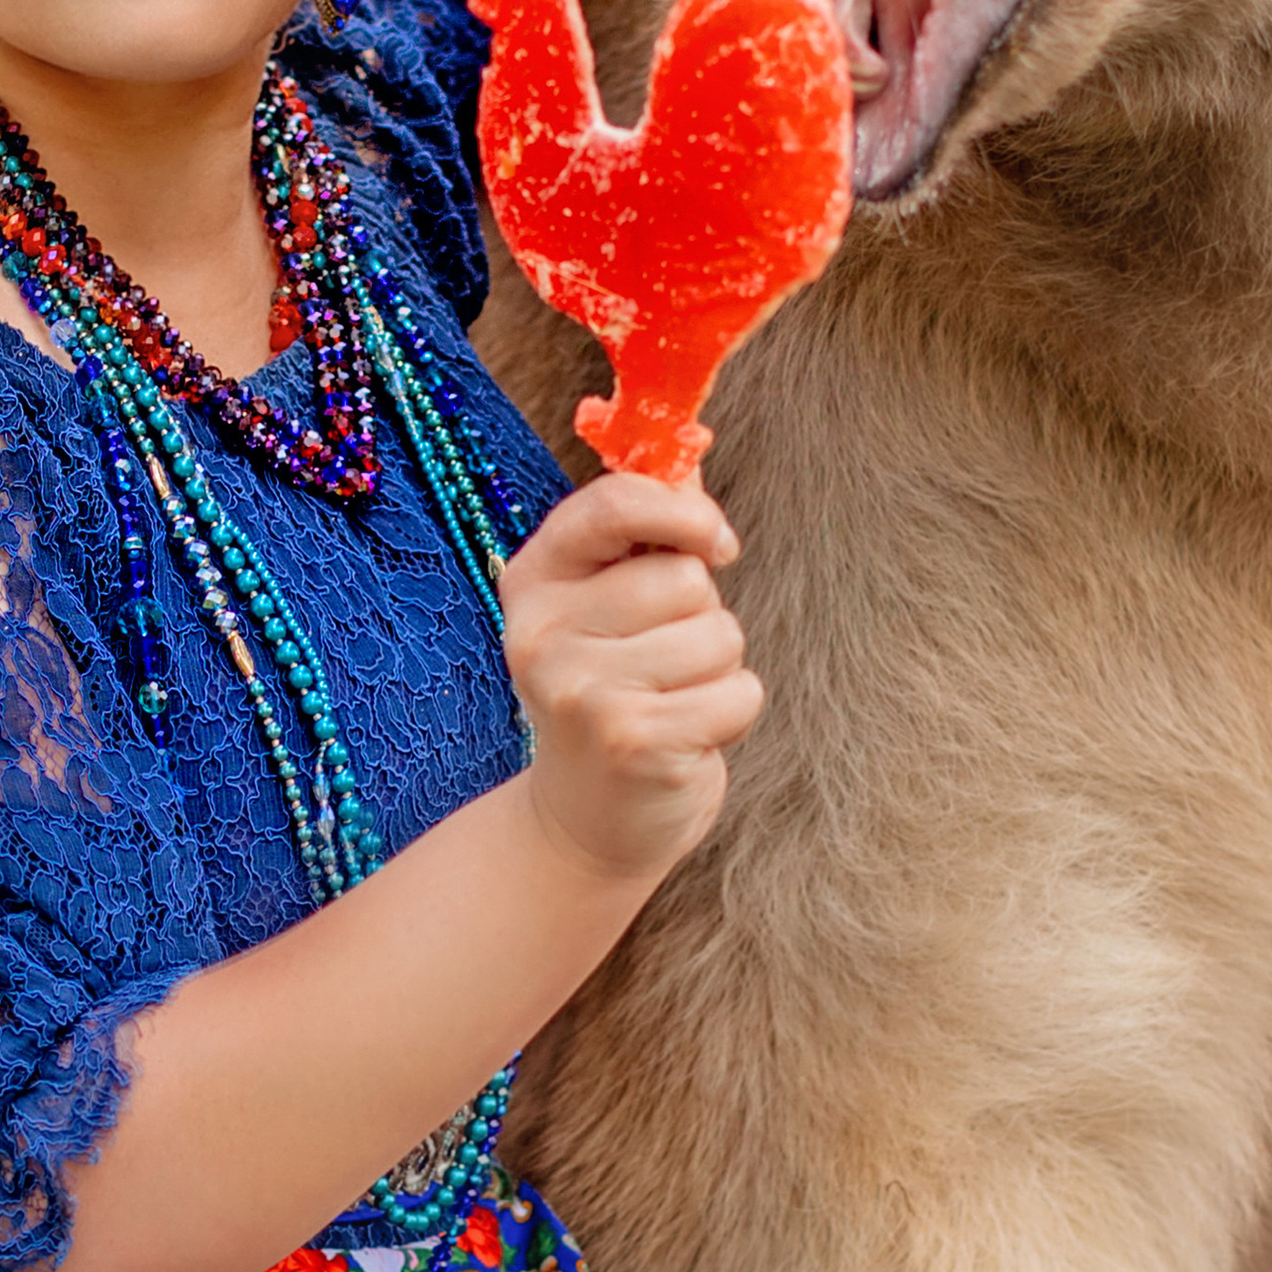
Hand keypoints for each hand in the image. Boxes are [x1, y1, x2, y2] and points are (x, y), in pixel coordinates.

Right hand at [501, 470, 762, 882]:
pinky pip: (738, 693)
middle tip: (663, 664)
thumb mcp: (609, 606)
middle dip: (703, 617)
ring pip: (720, 634)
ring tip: (672, 702)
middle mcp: (542, 633)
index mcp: (534, 580)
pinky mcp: (632, 742)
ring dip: (719, 670)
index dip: (686, 514)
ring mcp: (582, 690)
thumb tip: (691, 449)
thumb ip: (647, 530)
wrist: (586, 822)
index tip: (714, 543)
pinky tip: (687, 737)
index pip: (617, 502)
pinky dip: (732, 714)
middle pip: (686, 577)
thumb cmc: (615, 694)